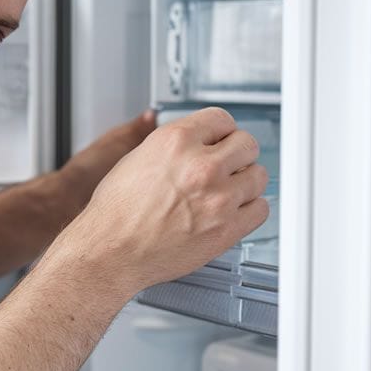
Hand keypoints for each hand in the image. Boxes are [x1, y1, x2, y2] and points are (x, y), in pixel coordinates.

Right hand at [64, 107, 268, 295]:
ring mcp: (217, 198)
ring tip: (230, 189)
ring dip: (246, 181)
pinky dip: (250, 208)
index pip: (222, 119)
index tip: (222, 140)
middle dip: (237, 153)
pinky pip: (260, 209)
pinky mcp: (226, 228)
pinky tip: (234, 209)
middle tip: (229, 164)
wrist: (110, 251)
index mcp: (175, 141)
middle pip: (247, 144)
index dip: (221, 131)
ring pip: (258, 176)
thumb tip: (195, 142)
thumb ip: (173, 147)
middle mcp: (200, 166)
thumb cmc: (115, 212)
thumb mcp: (137, 159)